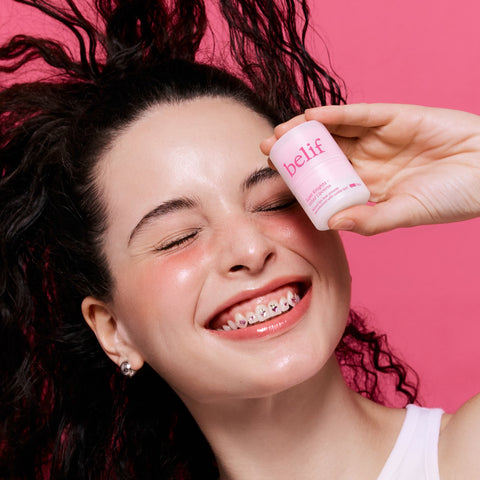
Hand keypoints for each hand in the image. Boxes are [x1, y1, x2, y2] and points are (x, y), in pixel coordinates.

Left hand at [261, 104, 479, 234]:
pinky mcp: (393, 117)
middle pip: (322, 153)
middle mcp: (367, 161)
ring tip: (280, 133)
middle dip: (295, 151)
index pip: (324, 180)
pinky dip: (335, 114)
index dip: (300, 178)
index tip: (274, 178)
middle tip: (267, 150)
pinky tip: (310, 117)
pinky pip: (358, 114)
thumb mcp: (407, 212)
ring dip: (306, 130)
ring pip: (334, 131)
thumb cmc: (453, 196)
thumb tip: (331, 222)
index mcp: (366, 187)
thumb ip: (371, 220)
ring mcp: (378, 139)